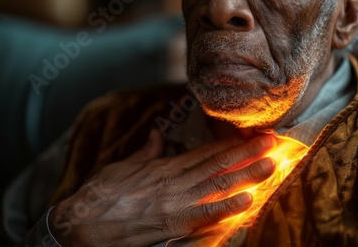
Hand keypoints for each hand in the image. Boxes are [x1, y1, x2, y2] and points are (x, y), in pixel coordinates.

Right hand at [48, 129, 275, 245]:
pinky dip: (225, 207)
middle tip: (274, 141)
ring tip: (271, 163)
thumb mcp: (124, 164)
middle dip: (247, 152)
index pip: (206, 151)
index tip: (252, 135)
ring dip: (246, 173)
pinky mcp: (172, 223)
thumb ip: (147, 150)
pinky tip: (247, 200)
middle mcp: (176, 180)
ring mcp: (176, 201)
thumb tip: (157, 133)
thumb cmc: (102, 193)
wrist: (83, 222)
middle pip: (217, 163)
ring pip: (217, 183)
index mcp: (166, 166)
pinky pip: (203, 214)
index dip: (231, 143)